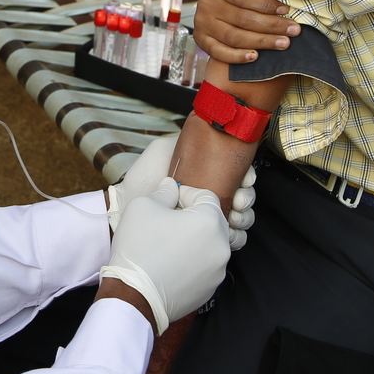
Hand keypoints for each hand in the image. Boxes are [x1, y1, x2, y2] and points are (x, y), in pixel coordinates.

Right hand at [100, 180, 230, 334]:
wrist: (134, 295)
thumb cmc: (139, 248)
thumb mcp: (144, 206)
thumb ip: (164, 192)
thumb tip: (172, 187)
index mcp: (210, 222)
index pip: (206, 196)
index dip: (186, 193)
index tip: (170, 199)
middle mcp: (221, 247)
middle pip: (212, 221)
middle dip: (192, 216)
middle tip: (169, 220)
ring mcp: (218, 271)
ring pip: (210, 245)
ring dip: (194, 239)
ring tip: (168, 243)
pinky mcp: (210, 289)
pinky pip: (205, 267)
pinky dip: (192, 261)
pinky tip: (171, 263)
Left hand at [107, 135, 257, 248]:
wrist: (127, 210)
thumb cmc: (142, 179)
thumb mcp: (162, 150)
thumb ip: (186, 141)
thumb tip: (210, 134)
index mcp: (205, 174)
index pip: (237, 173)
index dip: (247, 176)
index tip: (245, 180)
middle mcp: (210, 195)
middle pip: (244, 196)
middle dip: (246, 198)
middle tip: (238, 200)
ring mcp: (207, 217)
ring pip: (241, 218)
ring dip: (243, 217)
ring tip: (232, 217)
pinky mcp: (203, 238)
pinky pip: (231, 239)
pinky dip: (235, 237)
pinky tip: (227, 233)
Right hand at [193, 0, 300, 64]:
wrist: (220, 3)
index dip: (265, 3)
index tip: (287, 9)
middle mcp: (206, 2)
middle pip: (241, 18)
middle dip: (271, 25)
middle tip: (294, 30)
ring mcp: (203, 22)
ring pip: (234, 36)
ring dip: (261, 42)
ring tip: (284, 43)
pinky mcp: (202, 40)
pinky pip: (219, 52)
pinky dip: (237, 56)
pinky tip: (255, 56)